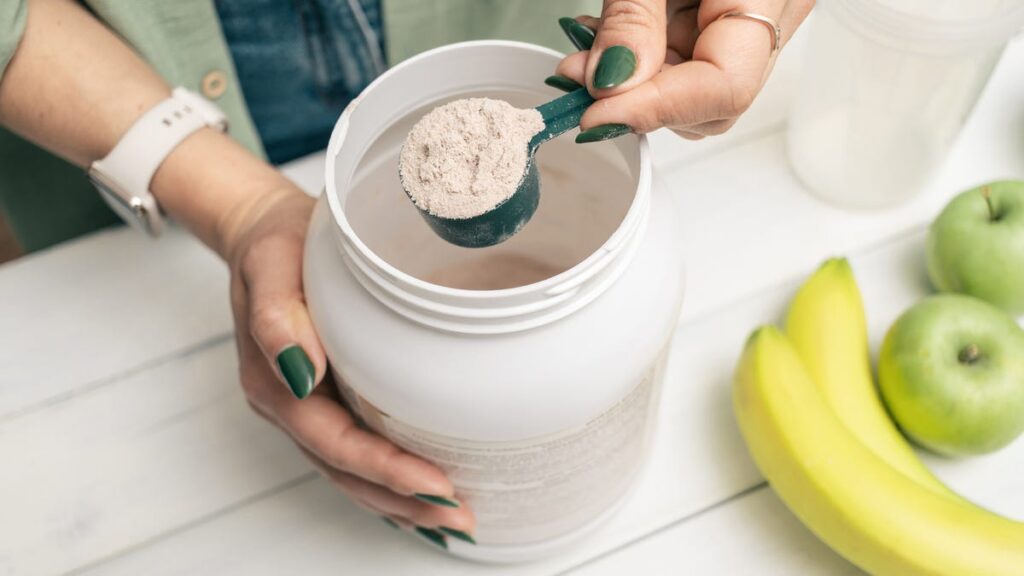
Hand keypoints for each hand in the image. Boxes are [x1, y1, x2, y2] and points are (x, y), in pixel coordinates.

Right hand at [220, 185, 475, 539]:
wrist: (262, 231)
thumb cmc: (273, 244)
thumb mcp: (270, 264)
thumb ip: (277, 317)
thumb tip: (301, 372)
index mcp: (275, 383)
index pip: (336, 443)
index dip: (385, 469)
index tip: (436, 486)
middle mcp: (289, 405)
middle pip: (347, 471)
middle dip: (403, 501)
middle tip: (460, 521)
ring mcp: (305, 406)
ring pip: (351, 471)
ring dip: (399, 501)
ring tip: (450, 522)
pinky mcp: (324, 398)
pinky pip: (354, 450)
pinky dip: (387, 479)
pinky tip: (417, 494)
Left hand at [554, 0, 813, 140]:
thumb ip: (634, 21)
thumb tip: (609, 88)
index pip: (725, 89)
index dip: (653, 111)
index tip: (592, 115)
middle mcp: (779, 11)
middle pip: (712, 99)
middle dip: (638, 101)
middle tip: (577, 84)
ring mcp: (762, 14)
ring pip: (698, 82)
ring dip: (635, 80)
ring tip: (585, 55)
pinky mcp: (737, 9)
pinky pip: (694, 53)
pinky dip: (647, 54)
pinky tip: (610, 41)